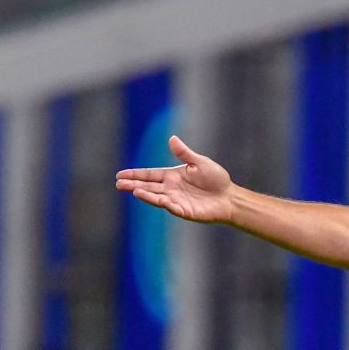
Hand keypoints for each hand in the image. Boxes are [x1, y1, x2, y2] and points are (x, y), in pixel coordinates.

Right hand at [115, 136, 234, 222]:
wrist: (230, 197)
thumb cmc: (216, 179)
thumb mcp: (199, 163)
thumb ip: (184, 154)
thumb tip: (172, 138)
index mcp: (172, 176)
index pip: (150, 174)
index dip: (135, 174)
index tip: (120, 174)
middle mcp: (171, 189)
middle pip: (149, 186)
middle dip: (133, 184)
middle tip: (118, 184)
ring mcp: (177, 201)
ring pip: (157, 197)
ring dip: (146, 195)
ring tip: (134, 191)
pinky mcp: (186, 211)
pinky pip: (174, 208)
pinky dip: (166, 204)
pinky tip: (159, 200)